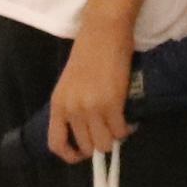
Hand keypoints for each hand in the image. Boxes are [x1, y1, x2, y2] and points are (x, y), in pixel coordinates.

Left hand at [49, 21, 136, 160]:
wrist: (102, 32)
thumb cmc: (87, 53)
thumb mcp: (70, 84)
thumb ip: (74, 106)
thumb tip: (87, 129)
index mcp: (58, 104)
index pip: (56, 143)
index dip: (70, 155)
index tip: (82, 155)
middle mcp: (72, 109)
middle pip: (86, 147)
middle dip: (99, 144)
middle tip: (109, 132)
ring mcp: (92, 108)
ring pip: (104, 143)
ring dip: (114, 137)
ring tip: (120, 125)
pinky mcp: (112, 104)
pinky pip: (120, 131)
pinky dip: (127, 129)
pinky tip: (130, 120)